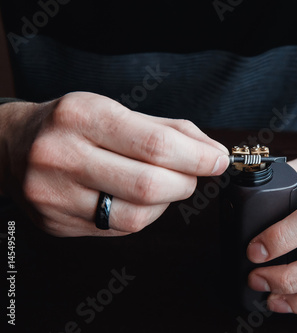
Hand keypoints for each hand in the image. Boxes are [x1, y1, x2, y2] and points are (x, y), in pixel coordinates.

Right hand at [0, 92, 228, 236]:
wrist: (13, 145)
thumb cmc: (73, 124)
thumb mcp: (117, 110)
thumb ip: (169, 130)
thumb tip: (212, 152)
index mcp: (81, 117)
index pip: (155, 145)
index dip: (197, 157)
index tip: (218, 160)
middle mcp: (62, 156)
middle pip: (150, 185)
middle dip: (186, 182)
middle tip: (191, 173)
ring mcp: (55, 195)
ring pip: (138, 216)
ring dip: (166, 202)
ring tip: (161, 184)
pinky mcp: (57, 224)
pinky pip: (119, 229)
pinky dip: (142, 215)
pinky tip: (135, 198)